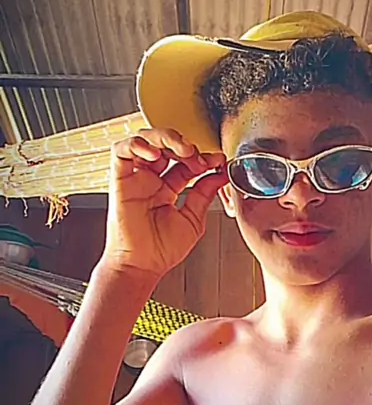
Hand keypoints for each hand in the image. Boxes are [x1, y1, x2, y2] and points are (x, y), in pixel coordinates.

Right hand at [103, 128, 226, 276]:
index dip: (201, 157)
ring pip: (145, 140)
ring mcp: (135, 178)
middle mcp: (151, 180)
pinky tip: (156, 154)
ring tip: (182, 150)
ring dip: (165, 138)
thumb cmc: (161, 250)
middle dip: (185, 144)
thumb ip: (204, 194)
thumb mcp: (193, 219)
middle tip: (198, 157)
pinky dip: (138, 145)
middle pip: (165, 145)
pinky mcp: (119, 179)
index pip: (184, 162)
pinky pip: (121, 151)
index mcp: (167, 189)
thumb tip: (219, 176)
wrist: (142, 266)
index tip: (216, 162)